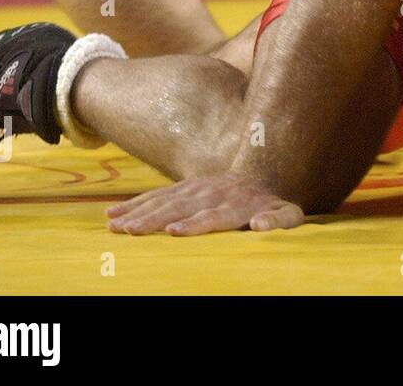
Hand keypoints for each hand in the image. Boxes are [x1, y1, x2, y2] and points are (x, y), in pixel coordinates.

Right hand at [106, 173, 304, 235]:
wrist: (264, 170)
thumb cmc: (275, 203)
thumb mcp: (289, 212)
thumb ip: (280, 220)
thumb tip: (259, 225)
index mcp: (238, 204)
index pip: (213, 215)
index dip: (195, 223)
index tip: (175, 231)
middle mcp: (213, 194)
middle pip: (181, 208)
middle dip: (155, 219)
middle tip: (130, 231)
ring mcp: (196, 187)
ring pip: (164, 200)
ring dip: (138, 212)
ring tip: (115, 226)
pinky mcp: (184, 186)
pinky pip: (156, 194)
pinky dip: (135, 203)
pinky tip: (113, 213)